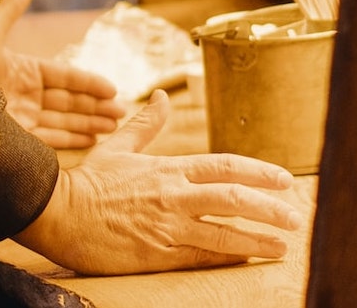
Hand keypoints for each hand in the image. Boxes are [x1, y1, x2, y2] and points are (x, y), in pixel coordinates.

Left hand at [0, 0, 124, 148]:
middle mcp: (24, 95)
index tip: (112, 88)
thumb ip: (12, 6)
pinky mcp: (16, 138)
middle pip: (68, 102)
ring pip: (63, 121)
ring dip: (90, 123)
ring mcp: (21, 117)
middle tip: (123, 112)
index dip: (88, 83)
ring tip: (115, 126)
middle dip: (96, 106)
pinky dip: (72, 139)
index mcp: (23, 70)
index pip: (63, 77)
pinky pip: (50, 139)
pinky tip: (93, 140)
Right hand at [14, 90, 301, 273]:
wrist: (60, 212)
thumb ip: (147, 124)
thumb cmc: (89, 182)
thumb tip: (166, 96)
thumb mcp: (118, 146)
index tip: (286, 180)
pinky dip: (229, 256)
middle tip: (296, 216)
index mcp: (168, 167)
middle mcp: (174, 194)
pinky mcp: (159, 252)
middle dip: (270, 207)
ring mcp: (168, 225)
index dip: (259, 172)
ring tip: (284, 245)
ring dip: (259, 238)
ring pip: (224, 230)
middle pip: (233, 197)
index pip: (224, 166)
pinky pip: (202, 255)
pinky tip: (249, 259)